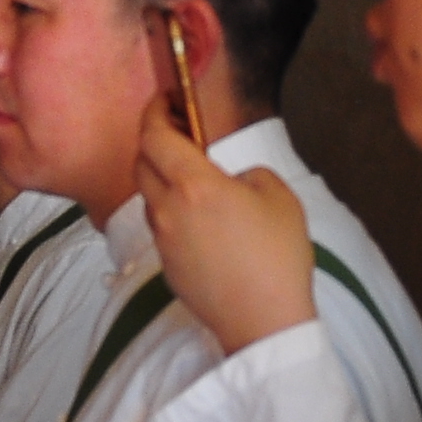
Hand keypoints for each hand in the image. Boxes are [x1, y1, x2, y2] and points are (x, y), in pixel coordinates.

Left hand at [136, 96, 316, 355]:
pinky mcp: (166, 265)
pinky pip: (161, 225)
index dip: (155, 112)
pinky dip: (172, 209)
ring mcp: (163, 239)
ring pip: (150, 195)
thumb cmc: (277, 256)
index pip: (155, 136)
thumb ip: (248, 174)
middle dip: (154, 141)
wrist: (264, 321)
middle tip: (180, 132)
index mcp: (193, 185)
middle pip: (142, 163)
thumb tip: (230, 180)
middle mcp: (168, 209)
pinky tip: (202, 218)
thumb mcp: (278, 197)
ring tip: (196, 177)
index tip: (165, 100)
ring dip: (163, 177)